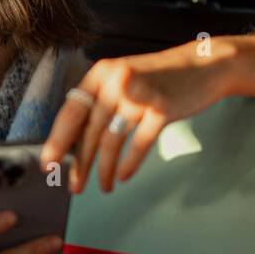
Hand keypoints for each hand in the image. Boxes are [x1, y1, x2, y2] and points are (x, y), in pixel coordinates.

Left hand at [40, 39, 235, 193]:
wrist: (205, 66)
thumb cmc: (160, 78)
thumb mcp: (124, 80)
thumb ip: (101, 102)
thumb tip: (74, 141)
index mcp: (101, 74)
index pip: (71, 111)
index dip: (57, 140)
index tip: (48, 163)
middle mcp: (116, 81)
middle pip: (89, 130)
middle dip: (79, 163)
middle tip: (73, 186)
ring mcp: (139, 95)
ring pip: (111, 140)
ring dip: (104, 169)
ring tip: (104, 187)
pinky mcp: (162, 109)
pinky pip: (139, 144)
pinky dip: (130, 164)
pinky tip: (123, 177)